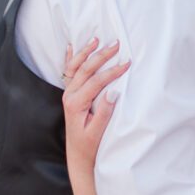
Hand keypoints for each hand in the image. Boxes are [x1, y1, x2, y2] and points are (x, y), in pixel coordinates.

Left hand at [62, 38, 129, 169]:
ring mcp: (68, 94)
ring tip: (97, 39)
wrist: (78, 155)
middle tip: (116, 44)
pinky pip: (68, 72)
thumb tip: (113, 92)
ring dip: (86, 52)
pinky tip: (73, 46)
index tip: (126, 63)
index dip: (112, 72)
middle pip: (85, 69)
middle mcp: (69, 96)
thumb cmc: (89, 146)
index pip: (96, 82)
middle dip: (101, 55)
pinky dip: (71, 58)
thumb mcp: (98, 132)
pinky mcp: (70, 95)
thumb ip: (104, 112)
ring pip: (75, 67)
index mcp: (76, 104)